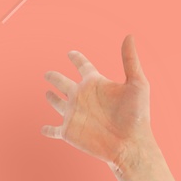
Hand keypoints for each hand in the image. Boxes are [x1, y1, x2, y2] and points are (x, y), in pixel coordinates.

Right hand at [42, 37, 151, 171]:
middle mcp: (83, 97)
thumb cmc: (137, 116)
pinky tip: (43, 129)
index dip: (76, 59)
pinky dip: (47, 130)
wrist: (131, 145)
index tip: (71, 53)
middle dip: (55, 77)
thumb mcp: (136, 84)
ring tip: (47, 93)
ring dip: (52, 98)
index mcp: (95, 84)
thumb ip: (130, 60)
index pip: (83, 66)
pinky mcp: (69, 131)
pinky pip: (54, 130)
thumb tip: (129, 35)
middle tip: (48, 73)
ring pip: (58, 104)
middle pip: (64, 83)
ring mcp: (75, 115)